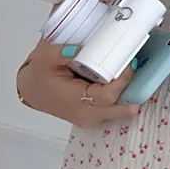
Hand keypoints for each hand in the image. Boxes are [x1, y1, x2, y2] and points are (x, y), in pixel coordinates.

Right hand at [17, 39, 139, 127]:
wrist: (32, 90)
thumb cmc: (39, 74)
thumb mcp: (43, 58)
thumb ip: (59, 53)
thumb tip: (79, 50)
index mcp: (75, 101)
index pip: (108, 96)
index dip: (122, 80)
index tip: (130, 61)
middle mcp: (88, 115)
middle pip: (122, 108)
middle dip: (134, 89)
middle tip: (137, 68)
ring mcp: (94, 119)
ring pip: (123, 110)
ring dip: (130, 92)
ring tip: (130, 71)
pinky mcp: (98, 116)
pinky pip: (117, 108)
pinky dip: (124, 95)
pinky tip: (122, 78)